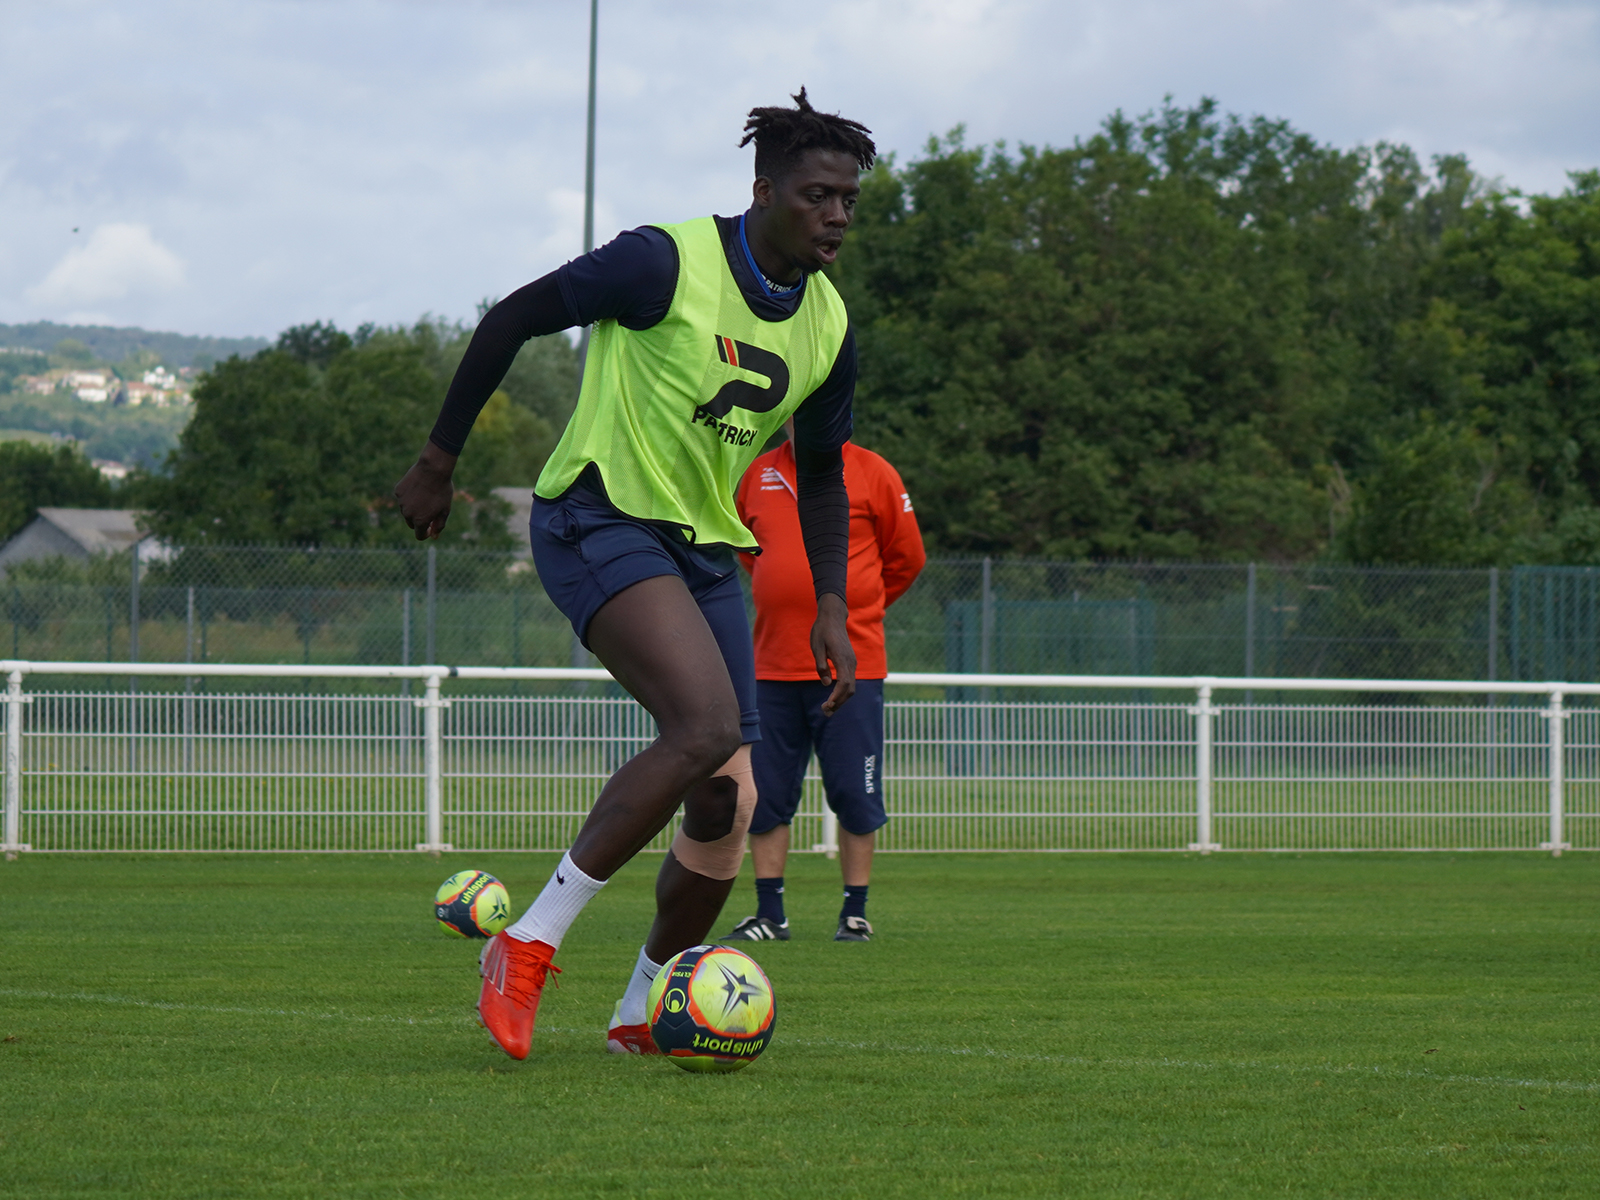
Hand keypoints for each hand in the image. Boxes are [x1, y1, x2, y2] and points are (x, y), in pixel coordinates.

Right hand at [393, 442, 458, 539]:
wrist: (433, 469)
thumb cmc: (442, 490)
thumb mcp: (445, 509)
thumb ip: (439, 525)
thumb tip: (434, 537)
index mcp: (420, 521)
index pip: (419, 535)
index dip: (426, 533)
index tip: (431, 528)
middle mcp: (408, 514)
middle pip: (412, 524)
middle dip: (420, 520)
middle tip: (430, 510)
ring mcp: (401, 502)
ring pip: (406, 511)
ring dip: (414, 507)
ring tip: (425, 495)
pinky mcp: (398, 491)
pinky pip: (403, 498)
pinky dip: (409, 496)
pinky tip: (418, 487)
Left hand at [809, 592, 856, 715]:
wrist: (833, 617)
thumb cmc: (822, 631)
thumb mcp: (816, 647)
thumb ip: (821, 666)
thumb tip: (826, 683)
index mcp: (842, 659)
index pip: (844, 683)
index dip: (836, 697)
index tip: (827, 705)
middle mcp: (851, 662)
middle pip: (849, 689)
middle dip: (839, 703)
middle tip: (825, 712)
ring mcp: (852, 662)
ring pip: (851, 686)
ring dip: (841, 699)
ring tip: (828, 709)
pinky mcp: (850, 662)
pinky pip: (849, 681)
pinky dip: (842, 692)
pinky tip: (833, 697)